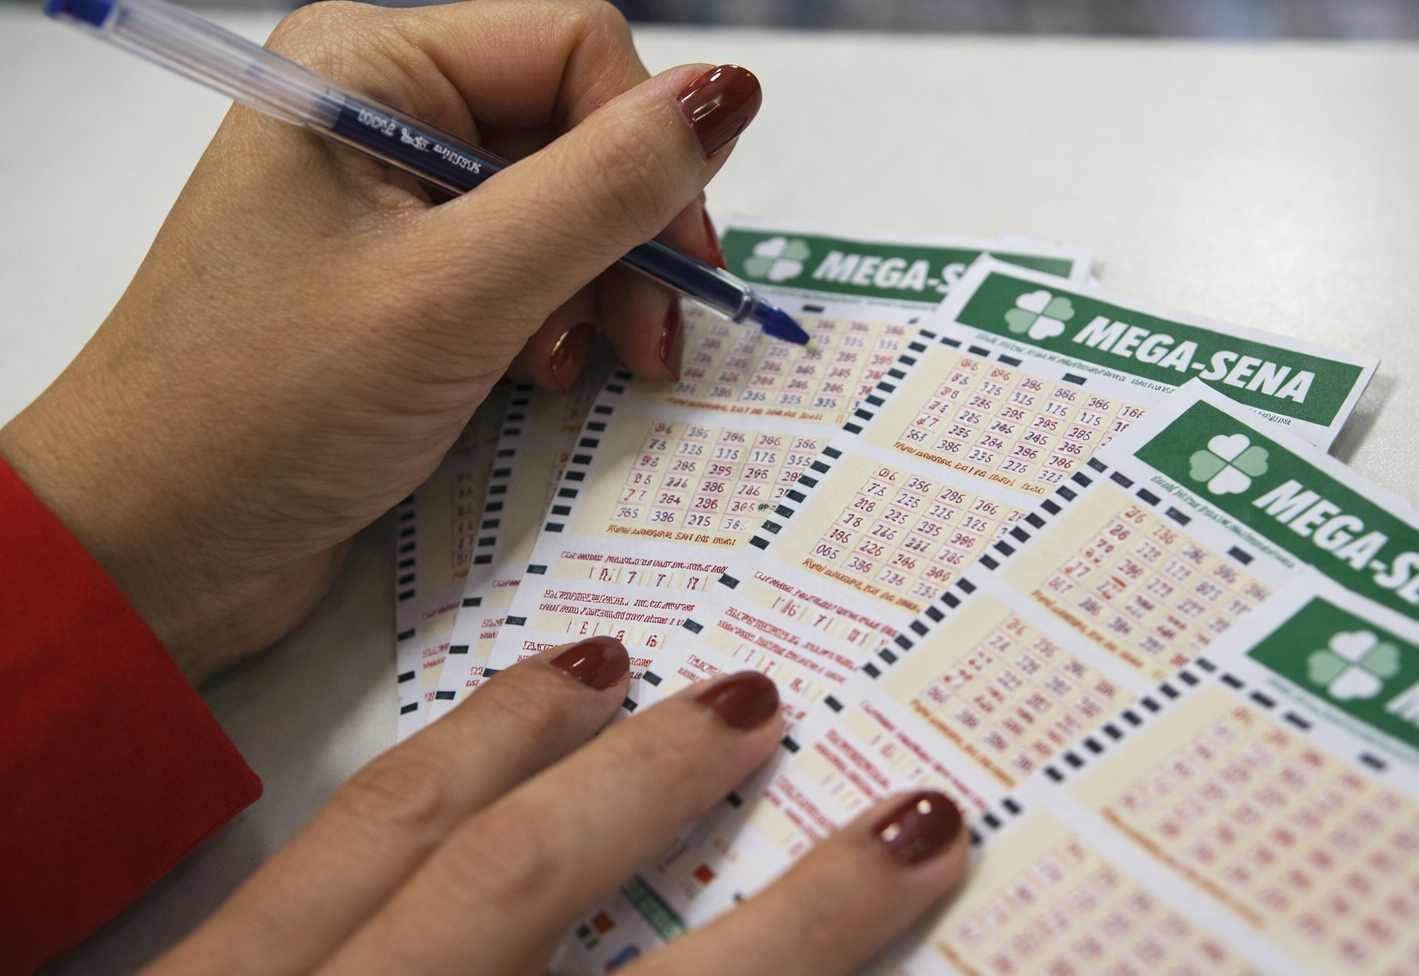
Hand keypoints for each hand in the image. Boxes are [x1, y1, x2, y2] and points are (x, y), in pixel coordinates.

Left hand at [0, 0, 760, 681]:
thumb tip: (730, 93)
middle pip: (578, 134)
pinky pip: (527, 277)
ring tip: (578, 372)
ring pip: (565, 214)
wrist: (153, 550)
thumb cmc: (261, 412)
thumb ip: (603, 190)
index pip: (577, 51)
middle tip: (650, 338)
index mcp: (370, 68)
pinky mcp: (407, 287)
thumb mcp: (455, 293)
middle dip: (629, 239)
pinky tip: (538, 382)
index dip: (647, 149)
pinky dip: (556, 329)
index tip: (682, 261)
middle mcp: (384, 117)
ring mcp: (395, 207)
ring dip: (598, 294)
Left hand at [143, 642, 966, 975]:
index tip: (905, 848)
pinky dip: (419, 768)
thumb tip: (729, 963)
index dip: (804, 933)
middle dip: (663, 792)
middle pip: (522, 883)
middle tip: (769, 709)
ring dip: (531, 740)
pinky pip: (320, 841)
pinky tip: (469, 733)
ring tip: (625, 666)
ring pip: (405, 831)